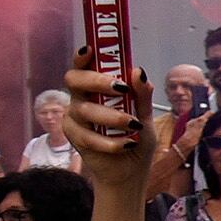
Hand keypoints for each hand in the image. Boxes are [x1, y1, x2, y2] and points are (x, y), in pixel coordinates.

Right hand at [62, 63, 151, 195]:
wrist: (129, 171)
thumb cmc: (135, 137)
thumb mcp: (145, 115)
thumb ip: (142, 95)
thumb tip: (139, 71)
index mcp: (96, 89)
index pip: (83, 68)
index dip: (82, 57)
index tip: (90, 49)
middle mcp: (80, 99)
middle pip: (75, 81)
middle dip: (98, 81)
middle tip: (121, 87)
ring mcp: (74, 118)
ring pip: (84, 109)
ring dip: (111, 116)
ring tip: (133, 125)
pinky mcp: (74, 138)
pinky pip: (87, 135)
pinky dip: (110, 141)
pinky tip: (126, 144)